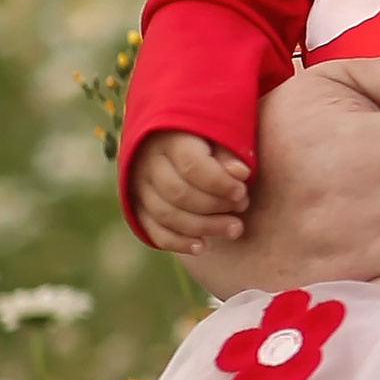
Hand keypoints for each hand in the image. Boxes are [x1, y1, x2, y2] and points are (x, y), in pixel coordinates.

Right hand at [130, 129, 252, 255]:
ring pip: (166, 214)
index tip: (242, 191)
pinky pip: (153, 230)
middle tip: (242, 208)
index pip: (191, 166)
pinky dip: (177, 242)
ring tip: (234, 229)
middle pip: (178, 194)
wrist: (171, 135)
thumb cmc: (205, 135)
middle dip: (215, 206)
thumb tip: (240, 173)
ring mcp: (138, 186)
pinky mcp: (136, 206)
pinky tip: (201, 247)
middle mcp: (147, 162)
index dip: (219, 183)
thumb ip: (229, 152)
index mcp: (169, 138)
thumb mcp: (219, 132)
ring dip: (203, 227)